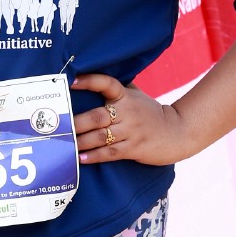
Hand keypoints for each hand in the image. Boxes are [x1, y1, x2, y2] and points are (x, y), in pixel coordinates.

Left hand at [71, 73, 198, 166]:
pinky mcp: (134, 148)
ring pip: (101, 137)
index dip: (90, 81)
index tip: (72, 81)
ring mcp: (131, 131)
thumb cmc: (150, 112)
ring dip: (81, 142)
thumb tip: (89, 77)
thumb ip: (116, 89)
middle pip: (97, 117)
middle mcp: (128, 112)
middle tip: (58, 127)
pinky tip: (81, 159)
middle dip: (76, 123)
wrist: (177, 132)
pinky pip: (110, 153)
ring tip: (64, 144)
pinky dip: (94, 156)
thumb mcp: (136, 95)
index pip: (107, 84)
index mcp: (126, 96)